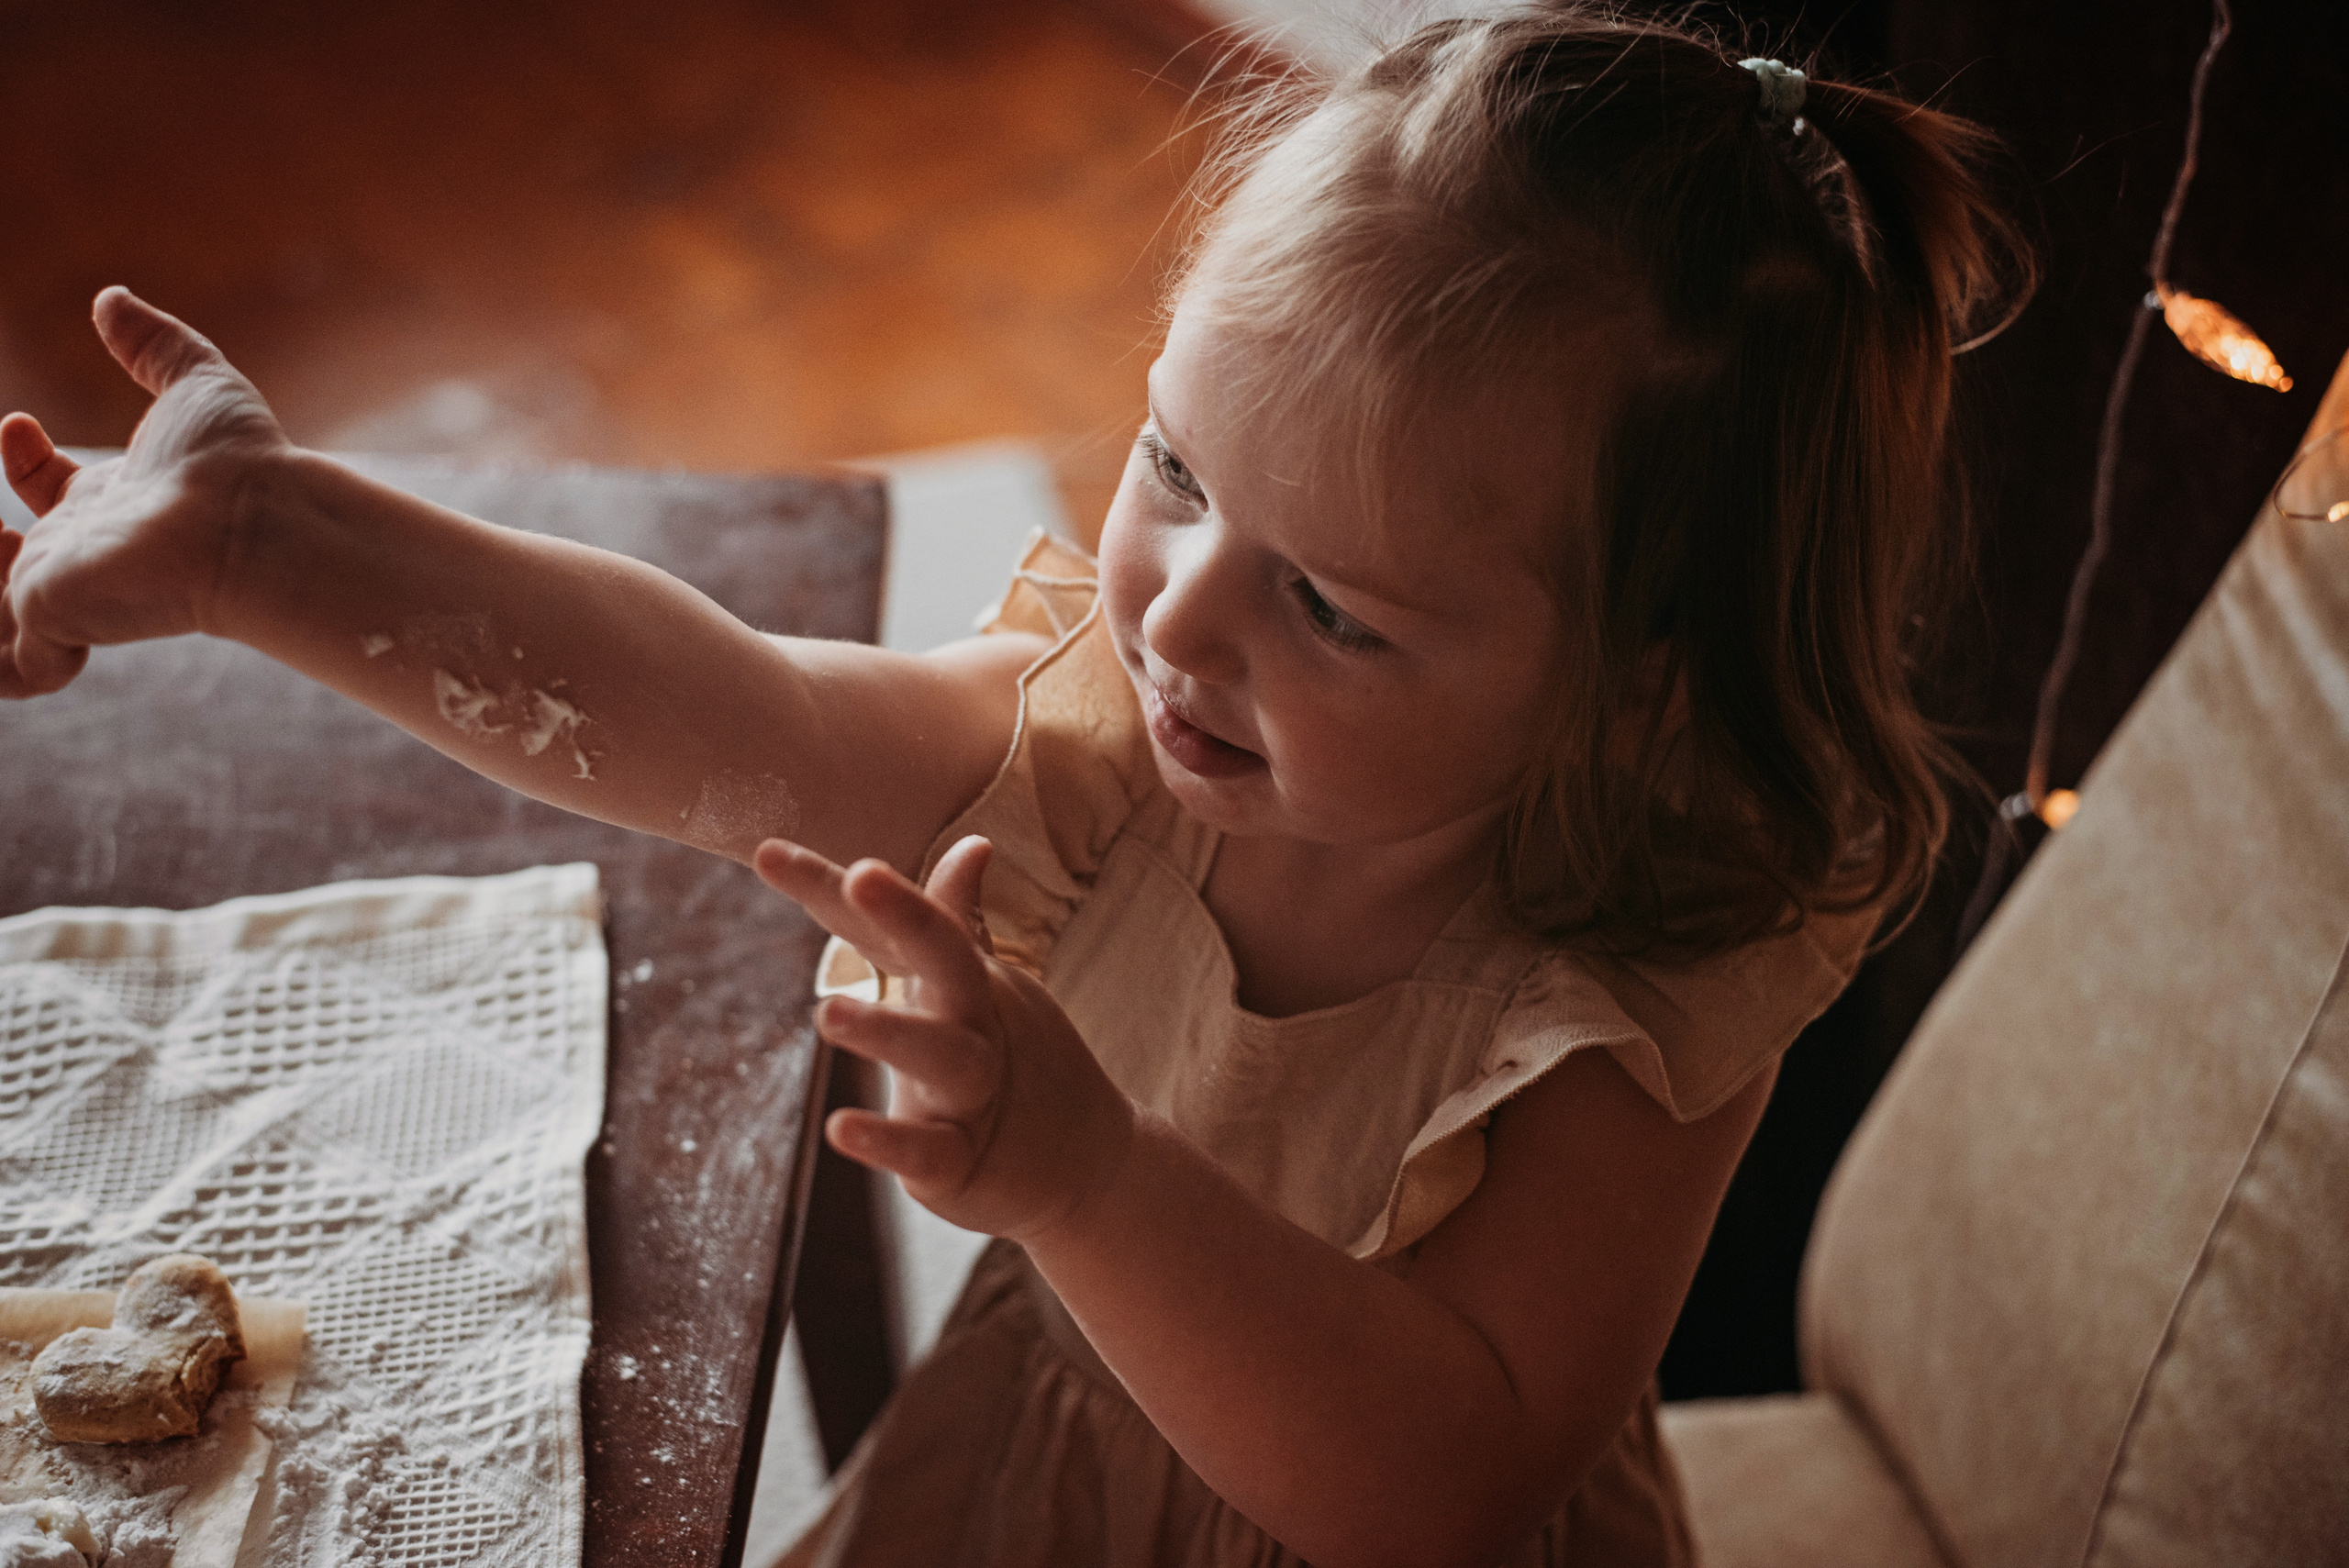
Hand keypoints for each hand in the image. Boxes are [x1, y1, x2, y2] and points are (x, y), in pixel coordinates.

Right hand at [0, 288, 290, 697]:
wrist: (255, 522)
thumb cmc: (237, 462)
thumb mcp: (194, 380)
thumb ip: (153, 343)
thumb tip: (110, 299)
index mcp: (113, 505)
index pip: (50, 489)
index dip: (22, 458)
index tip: (18, 423)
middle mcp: (86, 555)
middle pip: (15, 562)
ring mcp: (67, 598)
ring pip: (0, 620)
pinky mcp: (54, 626)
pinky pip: (7, 671)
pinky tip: (2, 597)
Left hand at [755, 835, 1136, 1240]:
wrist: (1087, 1163)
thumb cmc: (1014, 1061)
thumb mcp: (984, 989)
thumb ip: (958, 921)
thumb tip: (973, 843)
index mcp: (960, 978)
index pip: (891, 925)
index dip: (829, 886)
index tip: (766, 851)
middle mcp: (970, 1022)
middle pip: (946, 959)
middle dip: (909, 915)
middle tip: (861, 875)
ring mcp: (971, 1092)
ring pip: (939, 1054)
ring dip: (886, 1030)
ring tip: (827, 1015)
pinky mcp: (961, 1160)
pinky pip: (926, 1149)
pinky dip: (887, 1141)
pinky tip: (841, 1128)